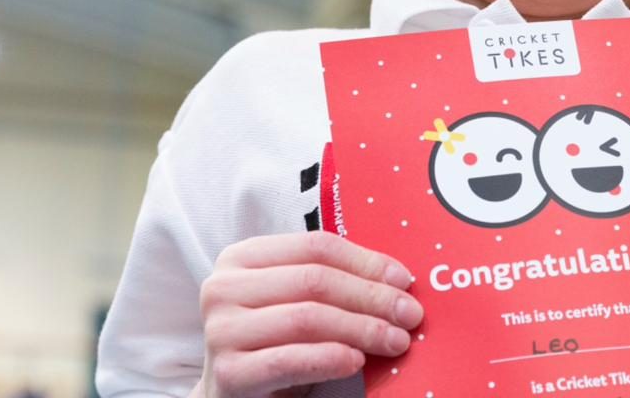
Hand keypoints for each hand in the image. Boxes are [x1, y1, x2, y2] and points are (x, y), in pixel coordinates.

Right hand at [196, 231, 423, 397]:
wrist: (233, 397)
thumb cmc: (273, 343)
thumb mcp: (297, 302)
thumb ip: (332, 282)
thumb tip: (399, 279)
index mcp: (242, 258)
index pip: (315, 247)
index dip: (365, 261)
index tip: (404, 280)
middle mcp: (223, 288)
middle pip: (314, 280)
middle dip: (371, 297)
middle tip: (410, 315)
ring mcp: (220, 330)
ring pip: (307, 317)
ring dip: (361, 329)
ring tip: (395, 341)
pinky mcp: (227, 373)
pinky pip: (289, 360)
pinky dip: (330, 358)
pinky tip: (357, 361)